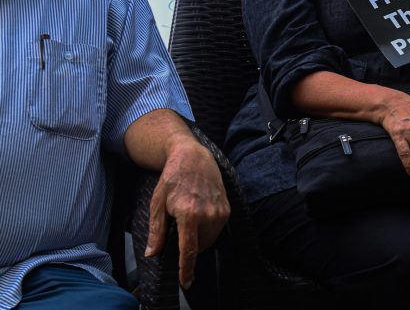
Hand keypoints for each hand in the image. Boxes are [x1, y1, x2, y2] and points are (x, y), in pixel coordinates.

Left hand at [145, 139, 229, 288]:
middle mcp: (207, 214)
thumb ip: (156, 231)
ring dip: (199, 238)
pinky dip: (207, 229)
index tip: (186, 282)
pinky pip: (217, 229)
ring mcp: (220, 211)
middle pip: (199, 246)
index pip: (189, 250)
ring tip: (189, 218)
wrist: (193, 158)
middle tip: (178, 227)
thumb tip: (153, 253)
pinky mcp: (227, 208)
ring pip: (209, 239)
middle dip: (188, 245)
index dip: (187, 269)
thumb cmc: (173, 178)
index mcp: (188, 214)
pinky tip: (199, 215)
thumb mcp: (157, 203)